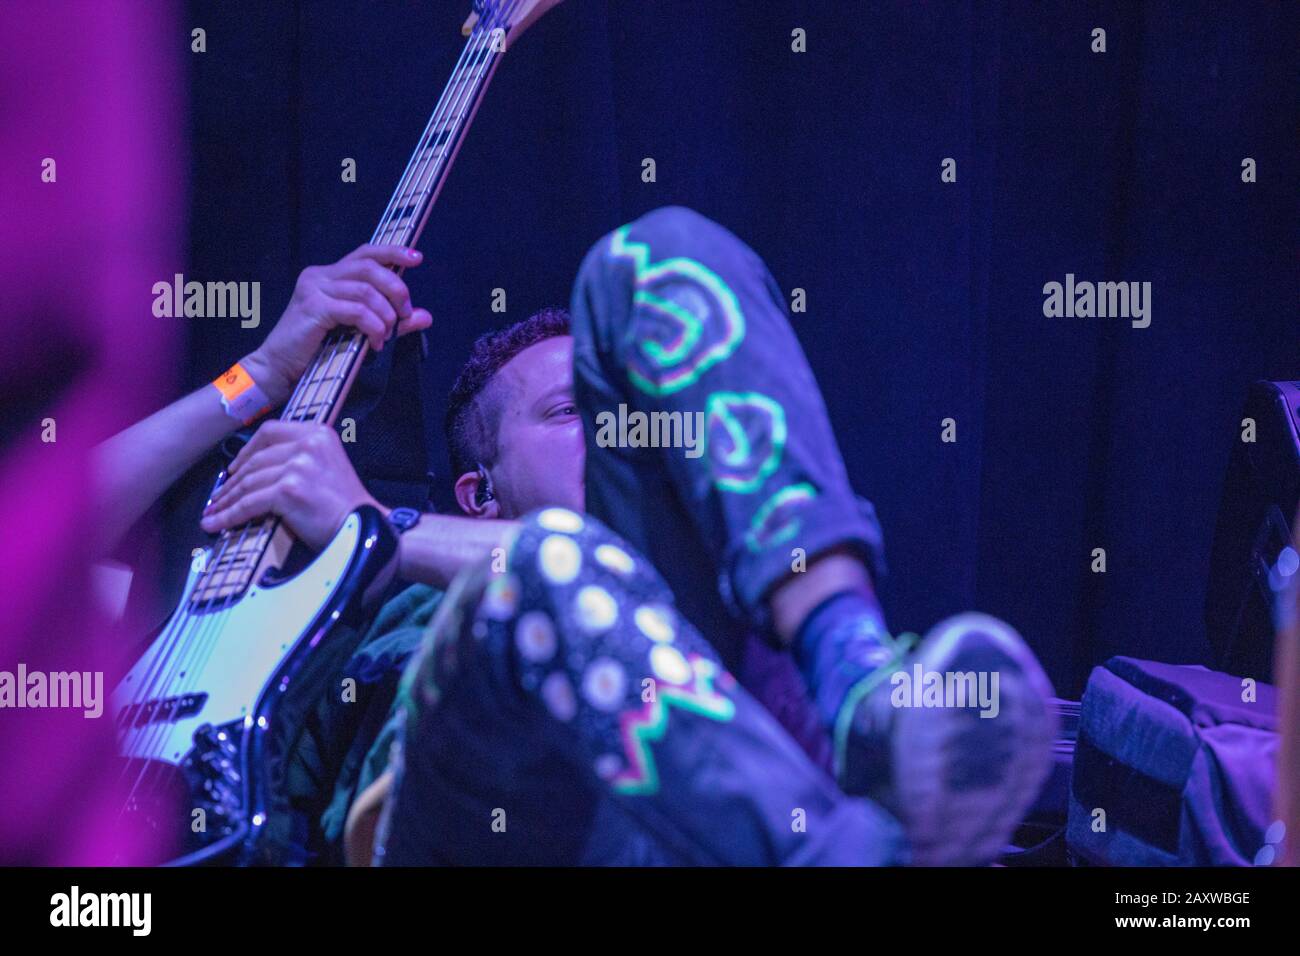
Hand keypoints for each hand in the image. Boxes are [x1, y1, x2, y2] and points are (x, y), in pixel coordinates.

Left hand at [200, 421, 378, 549]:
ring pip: (248, 483)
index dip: (247, 449)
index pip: (271, 431)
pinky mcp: (289, 491)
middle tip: (218, 497)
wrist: (365, 529)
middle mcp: (308, 444)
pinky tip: (217, 524)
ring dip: (226, 501)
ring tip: (214, 512)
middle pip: (256, 460)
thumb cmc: (347, 506)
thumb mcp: (328, 466)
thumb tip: (256, 470)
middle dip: (231, 482)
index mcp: (319, 433)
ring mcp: (298, 466)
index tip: (234, 467)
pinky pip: (248, 504)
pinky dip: (229, 516)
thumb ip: (300, 458)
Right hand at [241, 244, 432, 405]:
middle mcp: (320, 276)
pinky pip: (356, 310)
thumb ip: (390, 320)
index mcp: (329, 275)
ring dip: (385, 314)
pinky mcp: (313, 308)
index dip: (393, 252)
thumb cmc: (316, 351)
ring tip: (387, 335)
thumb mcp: (359, 331)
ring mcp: (314, 289)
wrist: (278, 369)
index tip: (417, 258)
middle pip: (370, 267)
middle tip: (405, 313)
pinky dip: (373, 326)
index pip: (366, 254)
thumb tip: (425, 316)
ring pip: (365, 290)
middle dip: (396, 289)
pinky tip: (375, 342)